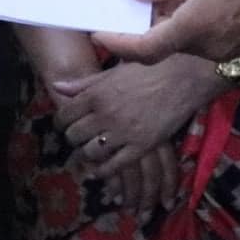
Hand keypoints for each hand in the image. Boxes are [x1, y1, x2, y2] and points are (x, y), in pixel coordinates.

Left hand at [53, 56, 216, 192]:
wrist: (183, 75)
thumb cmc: (147, 68)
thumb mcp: (113, 72)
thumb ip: (84, 83)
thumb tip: (57, 86)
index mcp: (96, 94)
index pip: (65, 115)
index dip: (61, 122)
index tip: (64, 124)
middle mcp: (105, 114)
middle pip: (74, 136)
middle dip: (73, 138)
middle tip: (77, 138)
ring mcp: (123, 132)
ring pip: (91, 152)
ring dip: (87, 154)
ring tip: (89, 151)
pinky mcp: (141, 146)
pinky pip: (114, 166)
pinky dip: (103, 170)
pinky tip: (101, 168)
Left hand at [94, 0, 239, 63]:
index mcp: (195, 26)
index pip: (145, 48)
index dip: (117, 43)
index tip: (98, 31)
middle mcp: (205, 47)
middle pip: (162, 42)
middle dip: (146, 21)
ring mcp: (222, 51)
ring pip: (182, 38)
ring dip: (169, 17)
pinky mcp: (235, 47)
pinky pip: (201, 37)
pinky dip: (188, 19)